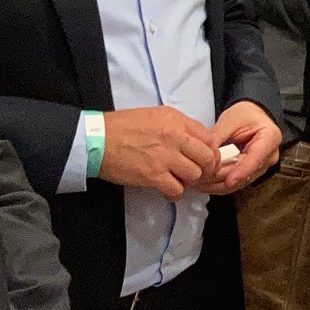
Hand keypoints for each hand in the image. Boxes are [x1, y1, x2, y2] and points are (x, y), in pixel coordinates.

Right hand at [98, 105, 218, 200]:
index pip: (209, 138)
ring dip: (189, 181)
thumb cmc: (123, 126)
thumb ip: (177, 126)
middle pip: (207, 158)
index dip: (211, 152)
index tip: (206, 160)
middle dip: (206, 169)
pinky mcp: (153, 175)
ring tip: (179, 181)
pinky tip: (168, 191)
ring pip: (194, 175)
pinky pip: (176, 189)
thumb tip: (194, 140)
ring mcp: (165, 157)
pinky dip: (174, 193)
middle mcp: (175, 137)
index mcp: (176, 120)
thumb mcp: (155, 115)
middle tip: (197, 174)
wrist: (97, 139)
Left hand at [203, 101, 280, 192]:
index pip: (256, 159)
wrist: (252, 116)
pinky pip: (236, 183)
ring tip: (199, 182)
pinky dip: (220, 183)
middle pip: (246, 174)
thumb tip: (204, 152)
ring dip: (219, 184)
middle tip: (201, 179)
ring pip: (240, 182)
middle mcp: (269, 156)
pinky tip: (205, 183)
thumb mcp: (231, 119)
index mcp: (270, 138)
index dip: (242, 172)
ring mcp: (261, 166)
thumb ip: (218, 136)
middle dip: (223, 179)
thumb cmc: (245, 115)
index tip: (229, 181)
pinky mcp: (252, 173)